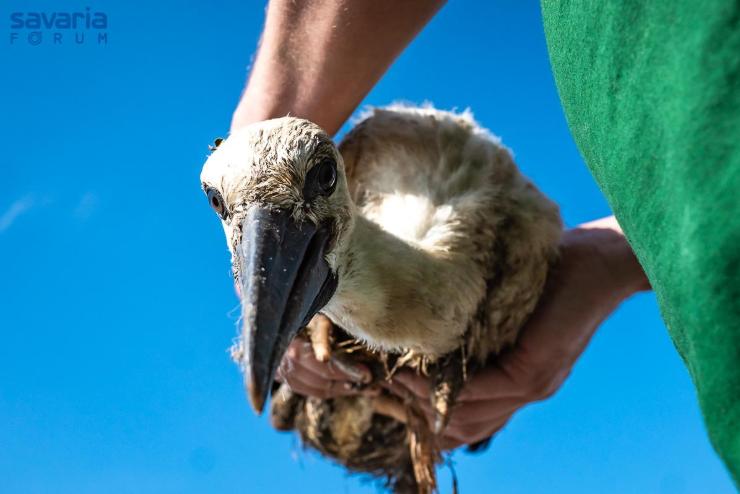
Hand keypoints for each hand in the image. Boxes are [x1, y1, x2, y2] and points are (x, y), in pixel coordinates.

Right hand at [275, 216, 649, 448]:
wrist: (607, 259)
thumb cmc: (555, 270)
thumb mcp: (506, 297)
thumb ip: (475, 313)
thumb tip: (425, 303)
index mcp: (513, 378)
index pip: (462, 414)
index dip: (419, 410)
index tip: (381, 386)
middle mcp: (520, 391)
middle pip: (458, 427)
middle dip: (411, 413)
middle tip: (373, 386)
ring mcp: (530, 386)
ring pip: (465, 418)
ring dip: (419, 402)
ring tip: (384, 378)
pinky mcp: (533, 371)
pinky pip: (479, 393)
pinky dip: (440, 388)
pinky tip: (411, 368)